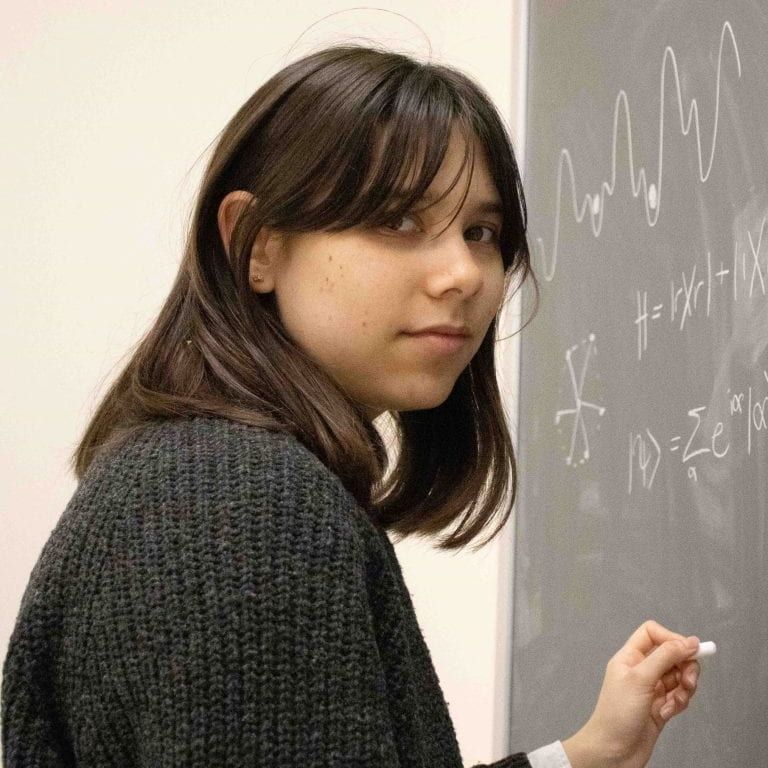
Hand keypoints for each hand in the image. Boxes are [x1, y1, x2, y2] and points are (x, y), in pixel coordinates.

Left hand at [561, 620, 701, 767]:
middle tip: (688, 681)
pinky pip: (679, 696)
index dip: (672, 638)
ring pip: (678, 677)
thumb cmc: (616, 714)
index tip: (689, 651)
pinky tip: (667, 713)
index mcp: (629, 657)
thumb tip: (688, 642)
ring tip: (675, 702)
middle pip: (671, 655)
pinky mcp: (660, 706)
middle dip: (684, 667)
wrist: (614, 751)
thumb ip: (665, 657)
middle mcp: (640, 670)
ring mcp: (651, 688)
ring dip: (684, 688)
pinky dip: (679, 703)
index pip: (653, 633)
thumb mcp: (641, 679)